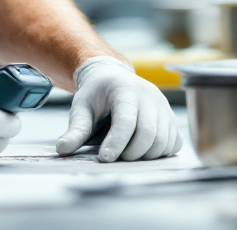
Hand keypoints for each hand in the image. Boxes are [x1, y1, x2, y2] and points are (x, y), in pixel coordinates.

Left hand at [55, 56, 182, 161]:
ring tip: (126, 153)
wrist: (113, 78)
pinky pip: (174, 143)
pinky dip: (160, 153)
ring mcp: (164, 107)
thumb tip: (62, 149)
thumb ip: (75, 129)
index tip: (104, 158)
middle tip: (114, 157)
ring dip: (145, 155)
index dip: (116, 142)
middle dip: (131, 153)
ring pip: (163, 141)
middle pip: (149, 133)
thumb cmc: (97, 94)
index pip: (126, 120)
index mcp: (125, 89)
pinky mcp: (171, 118)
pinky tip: (143, 150)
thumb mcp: (81, 107)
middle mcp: (150, 96)